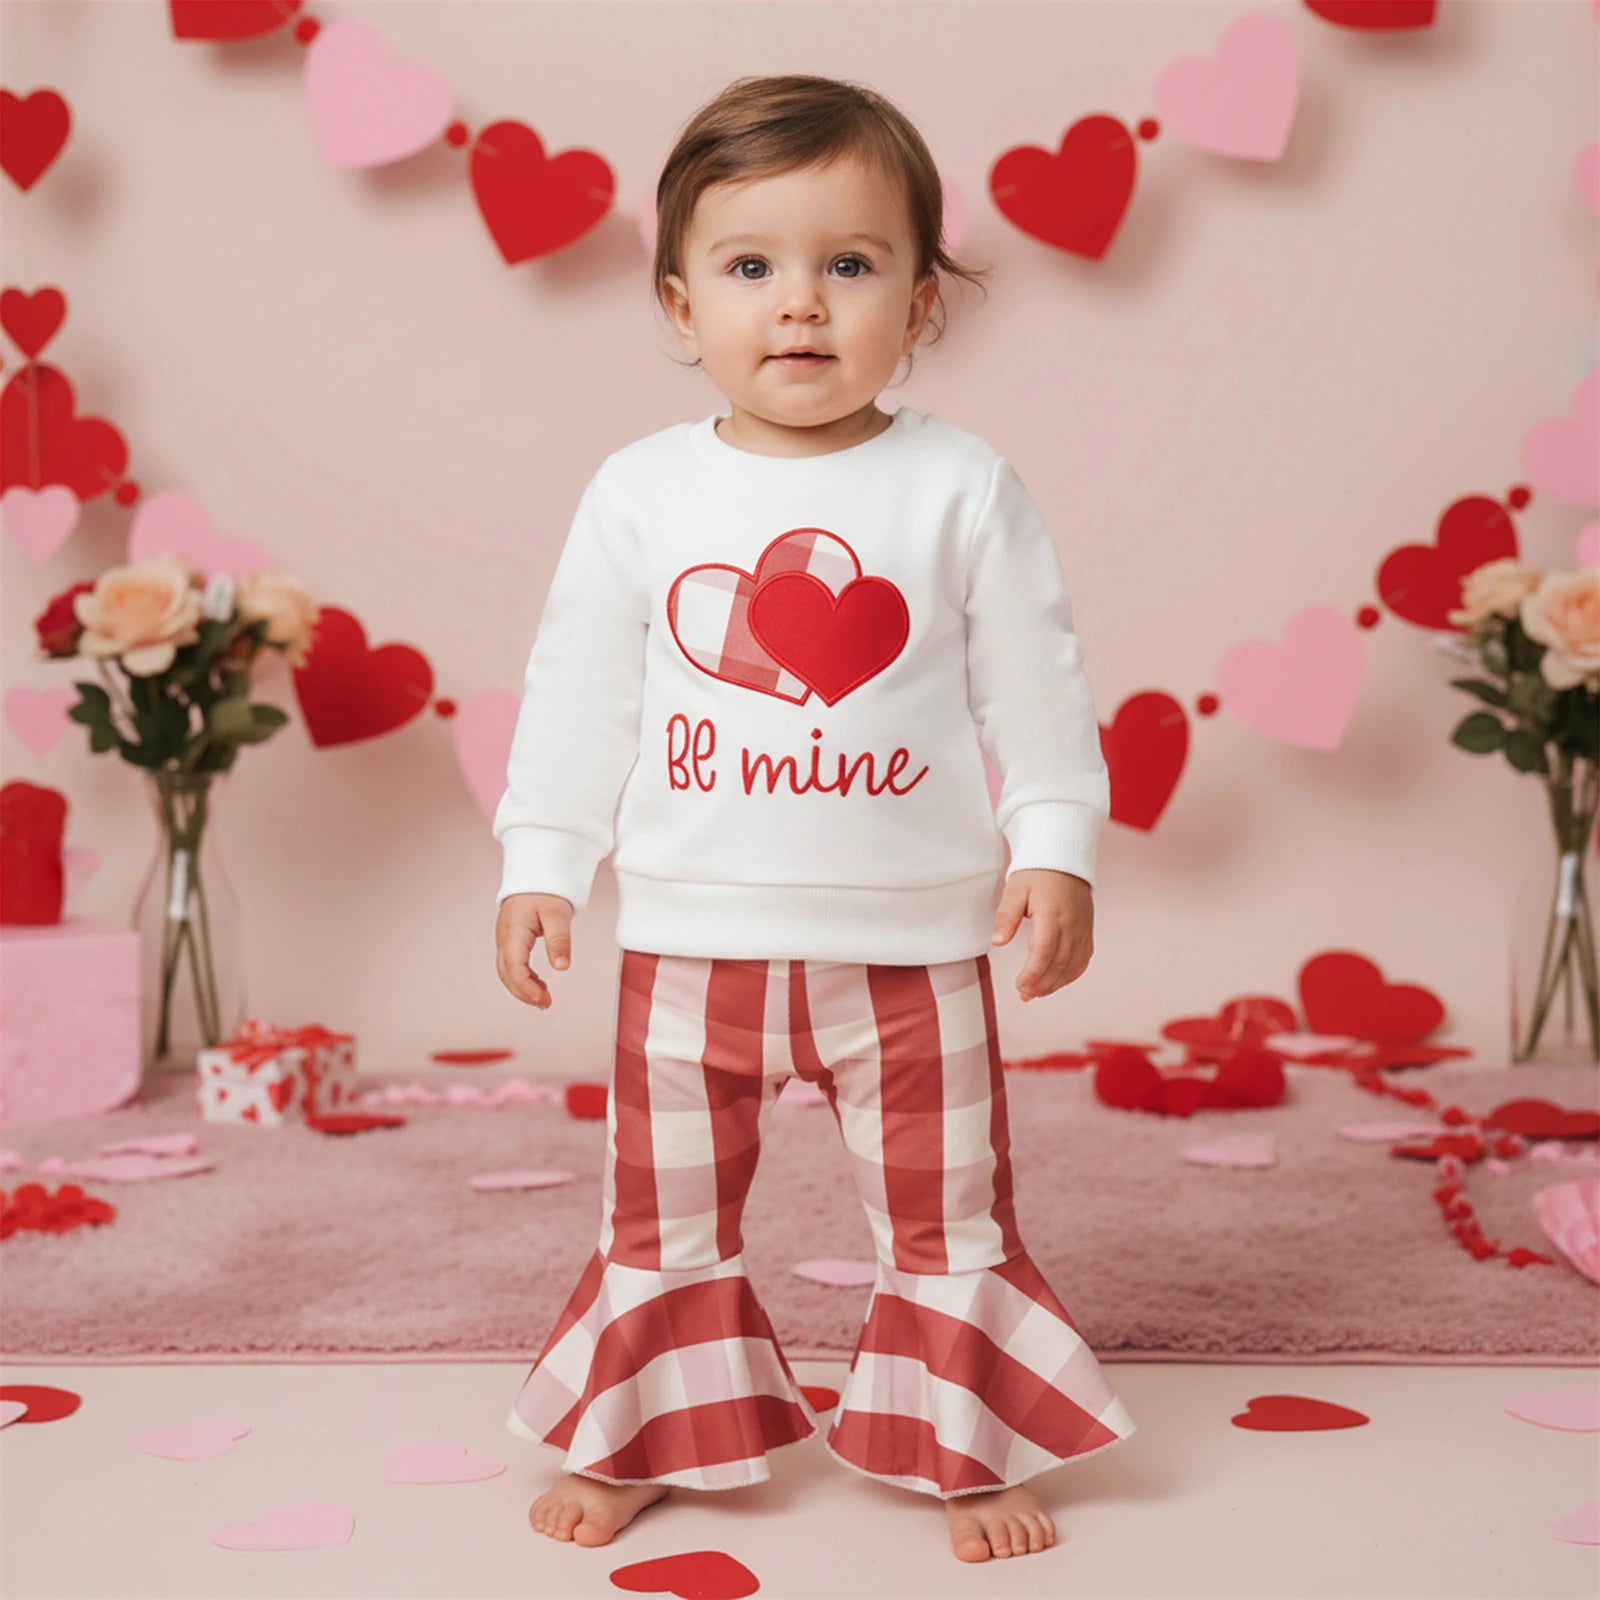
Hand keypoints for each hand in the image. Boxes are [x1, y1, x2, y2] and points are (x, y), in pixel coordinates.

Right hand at [495, 892, 573, 1008]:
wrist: (534, 875)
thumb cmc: (544, 890)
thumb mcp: (557, 914)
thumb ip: (559, 940)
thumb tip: (562, 967)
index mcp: (513, 932)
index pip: (514, 967)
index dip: (526, 987)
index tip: (543, 999)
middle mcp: (504, 938)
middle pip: (506, 974)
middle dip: (523, 993)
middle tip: (545, 1004)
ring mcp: (505, 940)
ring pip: (507, 972)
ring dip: (522, 988)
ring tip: (544, 999)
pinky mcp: (511, 941)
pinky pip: (512, 965)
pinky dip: (523, 978)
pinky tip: (539, 985)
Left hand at [990, 869, 1093, 1001]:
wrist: (1064, 859)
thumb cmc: (1037, 874)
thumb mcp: (1015, 890)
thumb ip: (1006, 916)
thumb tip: (997, 941)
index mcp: (1052, 914)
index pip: (1044, 951)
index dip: (1033, 973)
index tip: (1020, 985)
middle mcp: (1072, 924)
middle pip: (1059, 963)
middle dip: (1041, 983)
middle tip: (1024, 994)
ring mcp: (1083, 929)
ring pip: (1073, 965)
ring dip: (1055, 984)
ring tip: (1036, 993)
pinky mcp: (1087, 931)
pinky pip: (1083, 960)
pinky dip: (1070, 975)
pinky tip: (1056, 982)